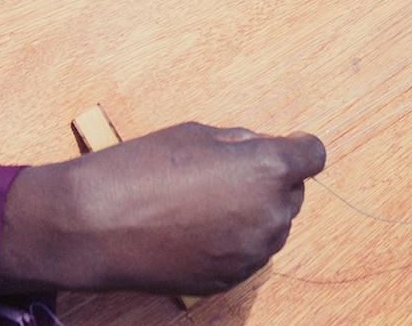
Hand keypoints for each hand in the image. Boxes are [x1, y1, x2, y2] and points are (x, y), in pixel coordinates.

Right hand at [0, 121, 325, 295]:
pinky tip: (195, 226)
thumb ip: (238, 142)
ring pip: (272, 224)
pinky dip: (233, 238)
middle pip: (292, 191)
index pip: (312, 154)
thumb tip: (257, 147)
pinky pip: (248, 252)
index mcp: (266, 168)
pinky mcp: (234, 279)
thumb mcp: (195, 133)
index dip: (297, 146)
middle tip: (224, 170)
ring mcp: (253, 252)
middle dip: (269, 178)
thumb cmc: (143, 168)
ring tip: (204, 199)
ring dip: (253, 210)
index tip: (284, 144)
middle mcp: (271, 213)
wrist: (99, 225)